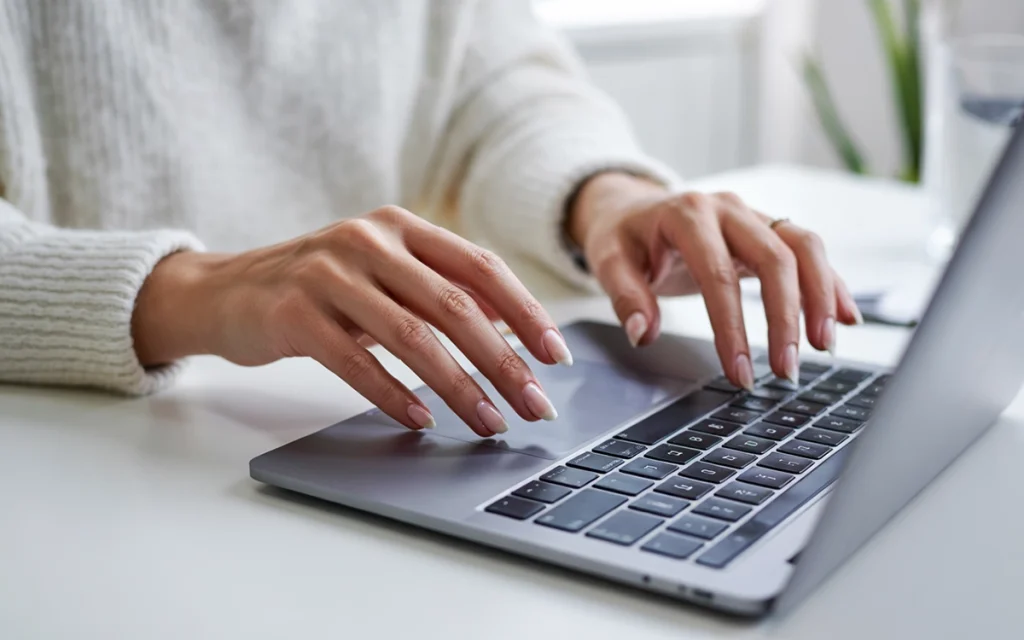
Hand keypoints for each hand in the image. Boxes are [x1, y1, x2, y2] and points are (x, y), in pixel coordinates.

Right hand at [132, 206, 571, 435]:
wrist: (224, 291)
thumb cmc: (319, 287)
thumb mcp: (382, 274)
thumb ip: (440, 289)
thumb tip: (514, 326)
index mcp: (400, 226)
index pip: (480, 266)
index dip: (525, 312)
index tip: (555, 356)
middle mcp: (368, 240)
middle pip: (455, 306)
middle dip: (503, 362)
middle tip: (534, 405)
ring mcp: (328, 273)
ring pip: (412, 336)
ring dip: (458, 388)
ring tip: (488, 423)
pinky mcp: (293, 312)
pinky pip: (356, 360)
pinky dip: (392, 394)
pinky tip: (421, 420)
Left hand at [568, 172, 861, 389]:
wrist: (632, 207)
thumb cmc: (623, 237)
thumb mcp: (608, 260)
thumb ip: (624, 295)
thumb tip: (642, 333)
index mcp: (687, 215)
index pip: (718, 275)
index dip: (732, 327)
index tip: (740, 371)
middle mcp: (727, 209)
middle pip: (774, 258)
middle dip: (786, 318)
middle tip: (787, 369)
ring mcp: (753, 215)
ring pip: (804, 247)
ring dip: (821, 297)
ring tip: (825, 346)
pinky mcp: (768, 229)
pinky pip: (809, 251)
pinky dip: (830, 283)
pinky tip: (846, 317)